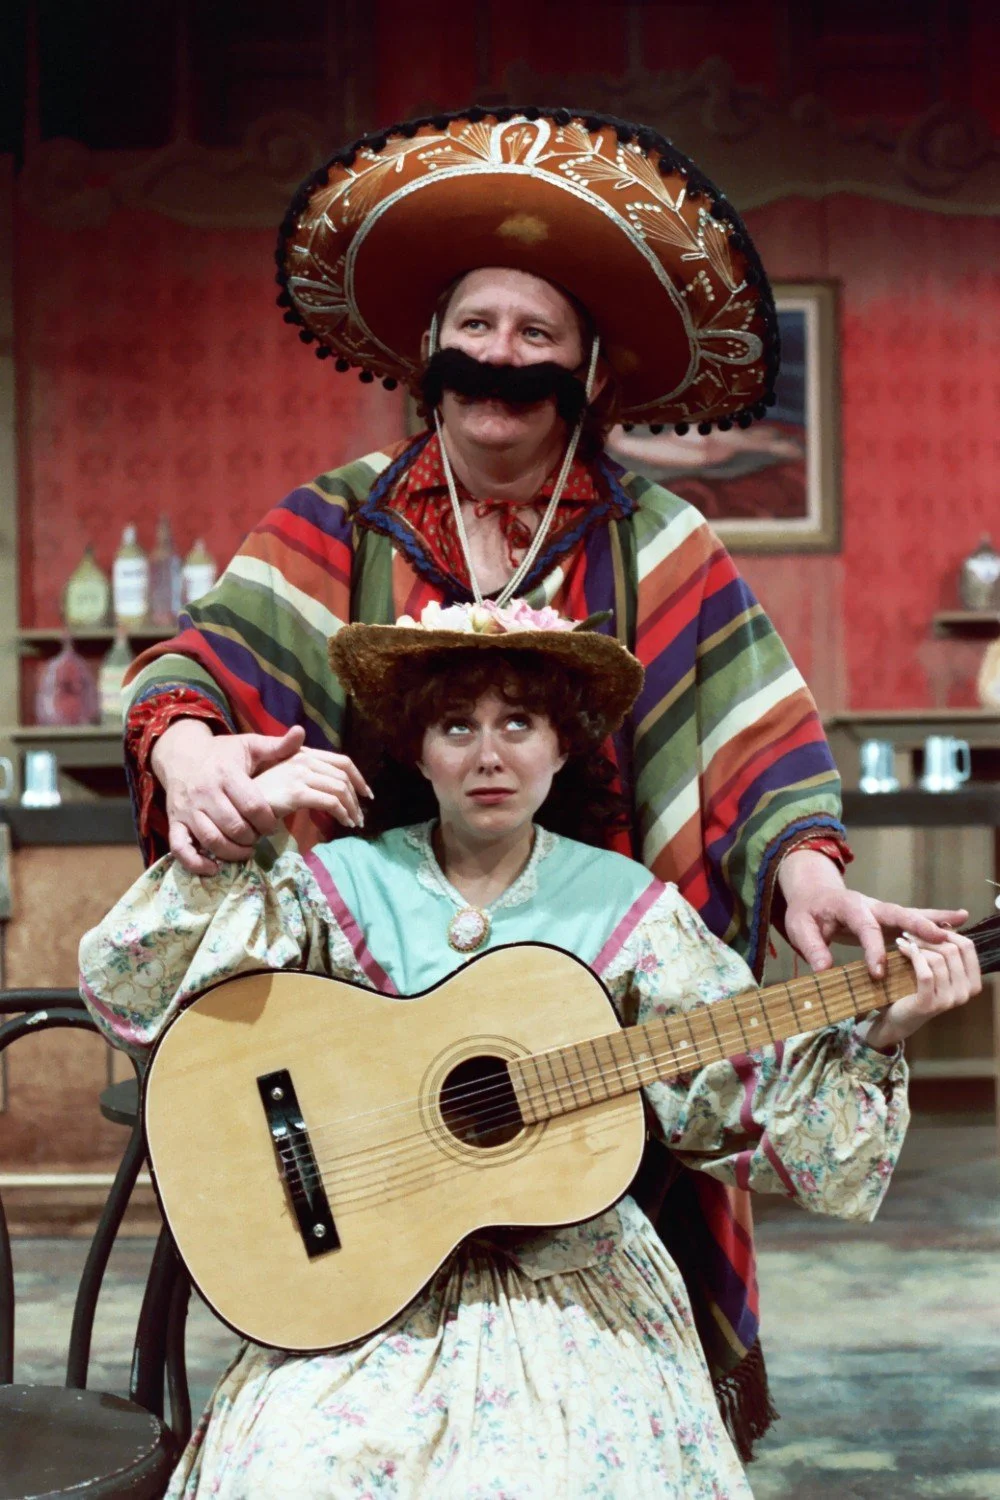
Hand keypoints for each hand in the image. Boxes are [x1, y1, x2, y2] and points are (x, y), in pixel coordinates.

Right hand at [152, 719, 307, 873]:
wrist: (181, 754)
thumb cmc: (222, 753)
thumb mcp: (249, 745)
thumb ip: (277, 746)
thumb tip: (301, 732)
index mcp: (227, 774)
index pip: (253, 805)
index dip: (268, 821)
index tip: (273, 825)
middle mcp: (205, 793)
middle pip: (234, 826)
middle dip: (252, 838)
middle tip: (259, 837)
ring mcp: (188, 809)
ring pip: (211, 840)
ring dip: (232, 852)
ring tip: (245, 849)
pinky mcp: (174, 822)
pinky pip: (180, 849)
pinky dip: (196, 864)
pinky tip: (214, 867)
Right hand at [252, 747, 371, 826]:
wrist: (237, 799)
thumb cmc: (260, 791)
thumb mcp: (285, 778)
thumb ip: (308, 776)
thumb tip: (335, 787)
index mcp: (303, 753)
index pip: (342, 761)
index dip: (359, 777)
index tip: (366, 794)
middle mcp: (303, 758)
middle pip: (344, 776)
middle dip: (357, 798)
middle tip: (361, 816)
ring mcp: (299, 774)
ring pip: (340, 789)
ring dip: (352, 808)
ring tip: (354, 823)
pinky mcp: (296, 792)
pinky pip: (330, 802)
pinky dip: (342, 813)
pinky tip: (343, 822)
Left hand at [778, 849, 967, 978]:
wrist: (812, 895)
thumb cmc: (806, 912)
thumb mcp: (799, 928)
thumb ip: (812, 947)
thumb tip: (824, 971)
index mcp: (849, 906)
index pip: (865, 928)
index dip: (872, 950)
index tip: (877, 973)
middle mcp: (870, 905)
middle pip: (897, 913)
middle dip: (918, 925)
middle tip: (939, 938)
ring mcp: (882, 910)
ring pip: (910, 914)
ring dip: (934, 920)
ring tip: (961, 921)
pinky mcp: (888, 918)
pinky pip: (912, 918)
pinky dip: (934, 920)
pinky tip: (957, 921)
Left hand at [864, 932, 980, 1049]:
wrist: (898, 1016)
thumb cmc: (917, 987)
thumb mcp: (936, 966)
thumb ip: (947, 947)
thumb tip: (955, 919)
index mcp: (972, 982)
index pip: (968, 947)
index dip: (948, 932)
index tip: (927, 927)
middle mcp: (966, 993)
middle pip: (953, 950)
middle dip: (929, 936)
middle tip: (908, 932)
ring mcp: (949, 1000)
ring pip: (938, 959)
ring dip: (917, 945)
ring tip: (902, 941)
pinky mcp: (929, 1004)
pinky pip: (925, 973)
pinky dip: (913, 957)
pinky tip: (903, 949)